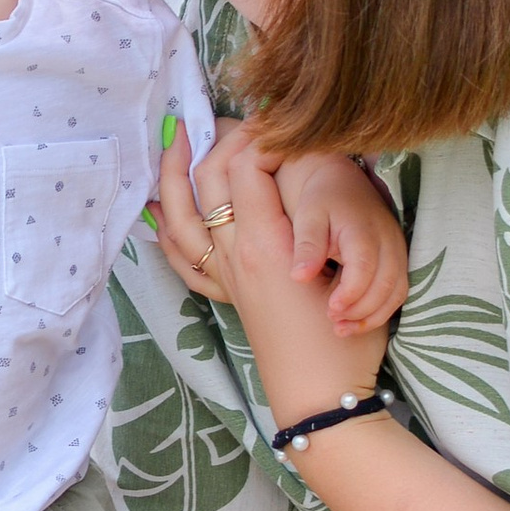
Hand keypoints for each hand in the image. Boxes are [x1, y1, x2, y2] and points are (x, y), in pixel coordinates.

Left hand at [155, 122, 391, 417]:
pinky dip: (165, 225)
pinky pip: (181, 255)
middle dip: (209, 139)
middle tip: (215, 111)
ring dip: (173, 174)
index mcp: (264, 242)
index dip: (257, 132)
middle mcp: (234, 254)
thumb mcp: (350, 266)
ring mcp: (225, 276)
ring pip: (180, 214)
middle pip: (208, 179)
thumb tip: (303, 169)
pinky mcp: (227, 295)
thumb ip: (322, 217)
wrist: (324, 399)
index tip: (271, 116)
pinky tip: (159, 209)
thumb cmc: (345, 337)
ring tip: (175, 138)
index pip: (245, 164)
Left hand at [266, 149, 408, 336]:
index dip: (350, 294)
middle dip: (361, 310)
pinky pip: (399, 290)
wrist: (342, 180)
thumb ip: (307, 245)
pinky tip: (357, 320)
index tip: (330, 310)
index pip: (364, 268)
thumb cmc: (321, 199)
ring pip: (396, 291)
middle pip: (385, 284)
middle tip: (334, 323)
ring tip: (343, 328)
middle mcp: (387, 240)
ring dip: (373, 315)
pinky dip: (382, 310)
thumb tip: (299, 276)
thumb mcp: (308, 216)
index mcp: (361, 229)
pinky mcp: (398, 258)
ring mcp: (397, 249)